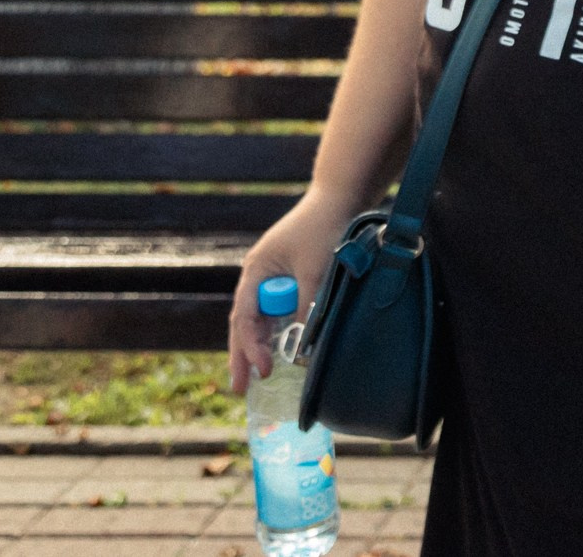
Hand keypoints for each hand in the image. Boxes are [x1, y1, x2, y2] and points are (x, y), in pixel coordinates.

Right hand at [226, 191, 357, 392]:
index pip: (244, 318)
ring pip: (263, 316)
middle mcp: (258, 274)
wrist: (341, 195)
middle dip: (244, 354)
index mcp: (256, 271)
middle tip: (241, 388)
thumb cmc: (325, 228)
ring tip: (261, 374)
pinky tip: (281, 346)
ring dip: (262, 343)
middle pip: (246, 321)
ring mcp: (273, 274)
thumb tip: (302, 348)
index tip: (263, 371)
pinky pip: (280, 307)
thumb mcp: (316, 272)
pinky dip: (280, 327)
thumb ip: (307, 308)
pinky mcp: (291, 273)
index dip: (251, 348)